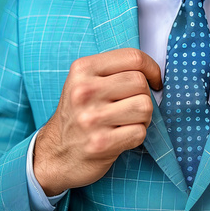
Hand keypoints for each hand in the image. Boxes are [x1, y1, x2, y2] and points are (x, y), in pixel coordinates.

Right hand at [34, 48, 161, 195]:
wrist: (55, 153)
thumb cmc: (79, 114)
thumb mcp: (86, 82)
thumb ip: (115, 70)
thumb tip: (153, 70)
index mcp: (82, 69)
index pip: (133, 57)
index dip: (152, 68)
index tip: (154, 79)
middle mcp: (84, 91)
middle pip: (140, 83)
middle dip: (144, 95)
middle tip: (131, 106)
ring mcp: (91, 118)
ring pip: (144, 107)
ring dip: (143, 117)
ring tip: (127, 121)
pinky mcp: (100, 143)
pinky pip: (140, 132)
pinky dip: (137, 135)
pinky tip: (121, 136)